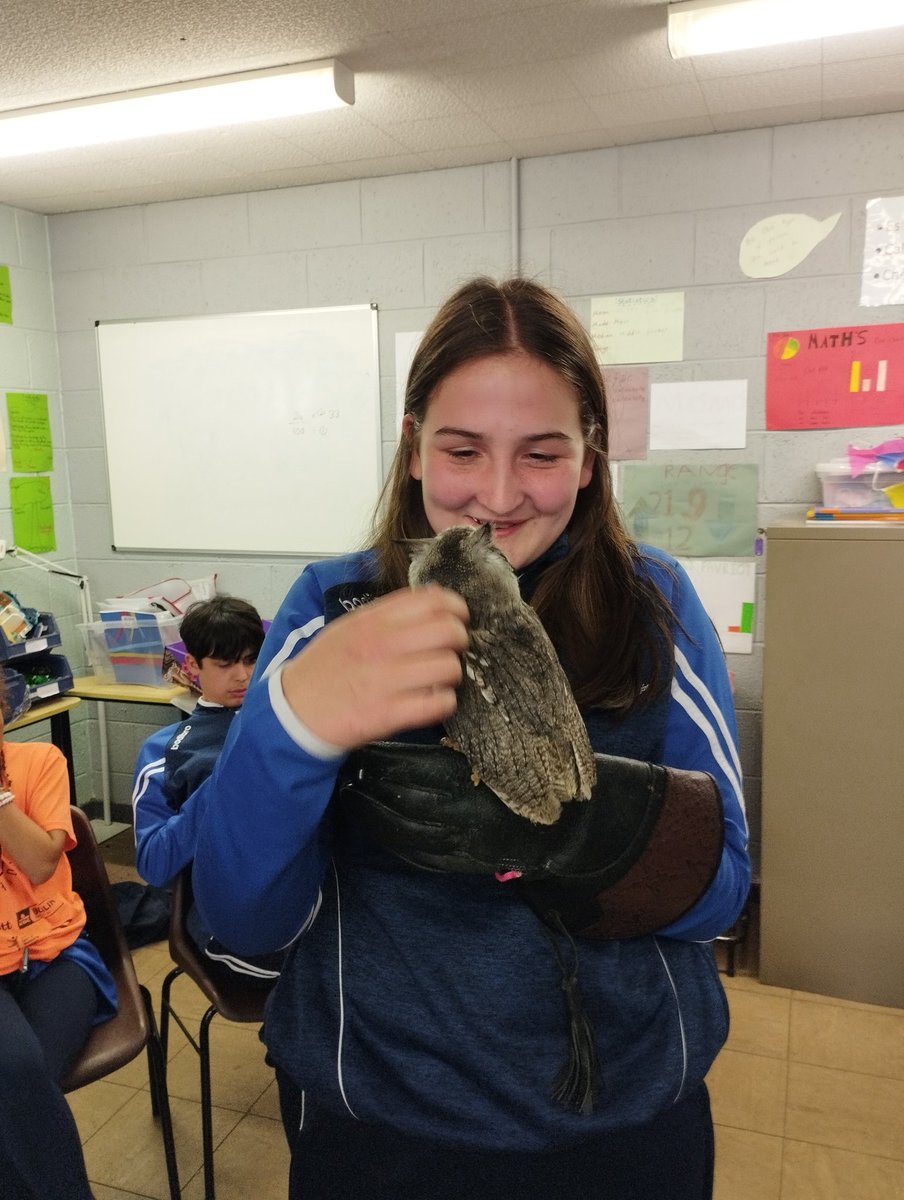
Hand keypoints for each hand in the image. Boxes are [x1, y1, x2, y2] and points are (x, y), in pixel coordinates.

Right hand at [280, 585, 468, 749]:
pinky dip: (444, 702)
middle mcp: (381, 646)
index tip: (457, 618)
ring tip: (439, 679)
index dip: (455, 608)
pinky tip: (432, 701)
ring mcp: (385, 680)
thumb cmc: (325, 668)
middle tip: (451, 650)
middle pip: (448, 631)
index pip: (433, 600)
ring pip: (448, 667)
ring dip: (452, 674)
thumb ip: (389, 612)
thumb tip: (433, 596)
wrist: (293, 711)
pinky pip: (438, 703)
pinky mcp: (387, 714)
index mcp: (373, 620)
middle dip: (459, 640)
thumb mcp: (350, 627)